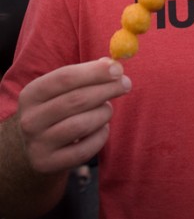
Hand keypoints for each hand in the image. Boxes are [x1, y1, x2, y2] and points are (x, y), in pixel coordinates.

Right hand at [17, 57, 130, 173]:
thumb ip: (86, 74)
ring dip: (104, 113)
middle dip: (106, 89)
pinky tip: (102, 128)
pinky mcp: (49, 164)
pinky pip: (85, 149)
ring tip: (107, 108)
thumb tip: (113, 65)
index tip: (117, 68)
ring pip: (82, 125)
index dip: (94, 72)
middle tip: (126, 84)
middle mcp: (30, 120)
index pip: (65, 77)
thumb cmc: (58, 108)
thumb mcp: (63, 89)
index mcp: (31, 94)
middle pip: (75, 100)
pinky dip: (101, 135)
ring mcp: (38, 144)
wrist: (38, 147)